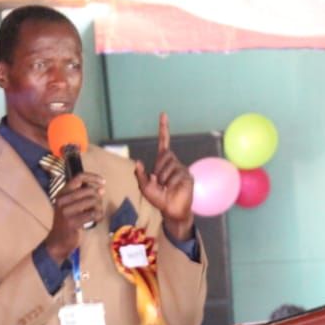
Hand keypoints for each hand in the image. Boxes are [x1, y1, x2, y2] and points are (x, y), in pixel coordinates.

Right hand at [43, 172, 105, 261]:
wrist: (58, 241)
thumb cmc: (67, 221)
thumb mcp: (71, 205)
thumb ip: (84, 196)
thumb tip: (101, 189)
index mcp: (62, 193)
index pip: (78, 177)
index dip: (93, 177)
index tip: (103, 182)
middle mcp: (62, 200)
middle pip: (89, 190)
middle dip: (98, 198)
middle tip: (98, 206)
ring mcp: (66, 211)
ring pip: (93, 201)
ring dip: (99, 208)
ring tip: (97, 214)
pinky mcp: (72, 222)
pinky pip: (93, 214)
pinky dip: (99, 216)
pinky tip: (96, 220)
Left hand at [134, 113, 193, 240]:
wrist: (172, 210)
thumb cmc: (159, 199)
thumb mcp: (145, 188)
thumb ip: (140, 176)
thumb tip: (138, 163)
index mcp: (163, 163)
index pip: (163, 143)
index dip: (163, 129)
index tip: (163, 115)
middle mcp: (173, 162)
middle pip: (164, 156)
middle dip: (158, 169)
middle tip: (159, 183)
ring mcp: (181, 168)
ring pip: (169, 166)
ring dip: (164, 178)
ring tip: (166, 187)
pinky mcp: (187, 176)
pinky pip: (176, 174)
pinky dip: (171, 182)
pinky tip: (173, 188)